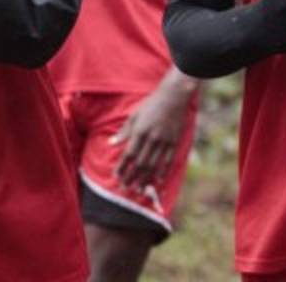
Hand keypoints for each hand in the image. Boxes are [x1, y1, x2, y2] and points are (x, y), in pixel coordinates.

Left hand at [111, 73, 197, 189]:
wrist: (173, 97)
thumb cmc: (151, 104)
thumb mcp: (134, 115)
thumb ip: (124, 131)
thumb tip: (111, 143)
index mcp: (139, 131)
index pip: (128, 154)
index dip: (122, 167)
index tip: (115, 176)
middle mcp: (151, 138)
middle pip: (140, 163)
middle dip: (131, 177)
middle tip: (124, 188)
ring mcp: (164, 141)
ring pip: (153, 165)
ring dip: (145, 179)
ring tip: (138, 189)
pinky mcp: (174, 142)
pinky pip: (168, 161)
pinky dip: (162, 172)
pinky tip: (157, 181)